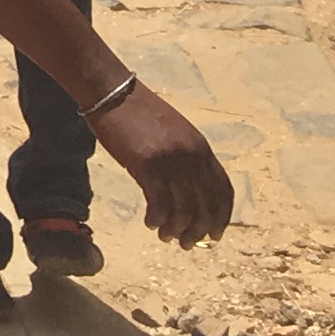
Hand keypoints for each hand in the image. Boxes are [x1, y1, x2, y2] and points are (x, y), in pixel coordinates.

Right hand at [93, 85, 234, 246]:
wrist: (111, 91)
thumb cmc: (138, 112)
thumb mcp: (174, 132)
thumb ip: (186, 157)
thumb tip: (188, 191)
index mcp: (201, 148)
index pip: (223, 190)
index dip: (222, 217)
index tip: (215, 234)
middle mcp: (192, 156)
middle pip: (205, 205)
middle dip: (199, 230)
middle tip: (187, 244)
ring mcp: (171, 161)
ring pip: (183, 209)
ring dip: (176, 229)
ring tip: (166, 237)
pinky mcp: (147, 165)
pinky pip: (159, 204)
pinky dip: (157, 219)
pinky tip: (150, 223)